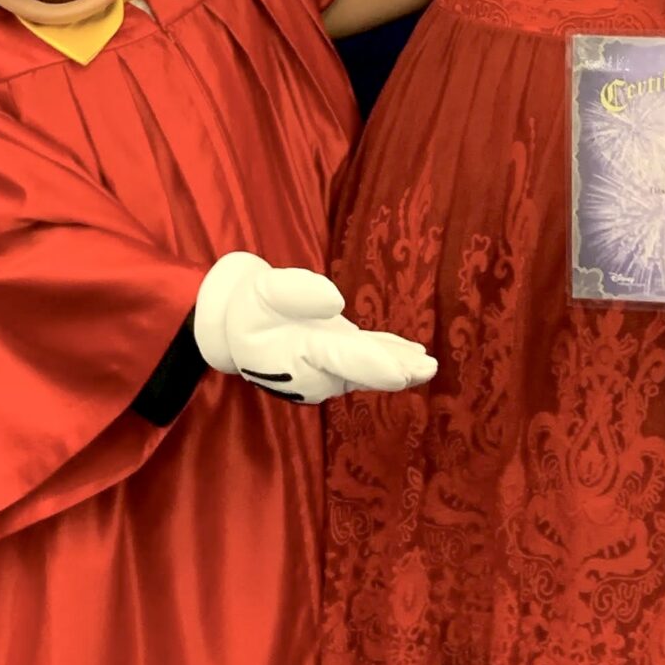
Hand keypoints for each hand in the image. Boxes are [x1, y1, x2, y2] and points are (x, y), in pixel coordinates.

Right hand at [194, 253, 437, 402]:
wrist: (237, 326)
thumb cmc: (248, 306)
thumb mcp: (261, 290)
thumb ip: (295, 292)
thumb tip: (336, 301)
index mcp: (299, 353)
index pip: (342, 360)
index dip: (374, 366)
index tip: (402, 374)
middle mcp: (318, 369)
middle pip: (362, 369)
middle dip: (396, 371)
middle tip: (428, 369)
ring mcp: (327, 367)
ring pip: (367, 366)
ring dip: (398, 366)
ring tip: (428, 365)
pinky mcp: (335, 358)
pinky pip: (365, 360)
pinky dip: (389, 356)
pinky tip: (413, 356)